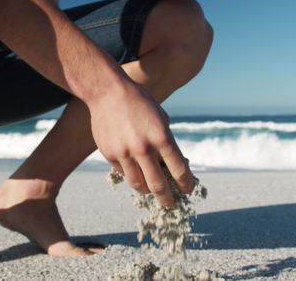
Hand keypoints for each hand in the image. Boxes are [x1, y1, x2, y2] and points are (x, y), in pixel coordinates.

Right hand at [88, 81, 193, 207]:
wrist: (107, 91)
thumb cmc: (139, 102)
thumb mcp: (160, 117)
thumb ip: (166, 141)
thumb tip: (171, 163)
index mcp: (162, 137)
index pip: (179, 170)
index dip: (186, 184)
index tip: (188, 190)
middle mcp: (144, 148)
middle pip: (159, 186)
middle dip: (168, 200)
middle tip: (171, 204)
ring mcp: (125, 153)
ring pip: (139, 185)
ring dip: (148, 191)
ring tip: (152, 191)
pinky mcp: (109, 154)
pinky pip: (124, 172)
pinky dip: (132, 174)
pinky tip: (135, 169)